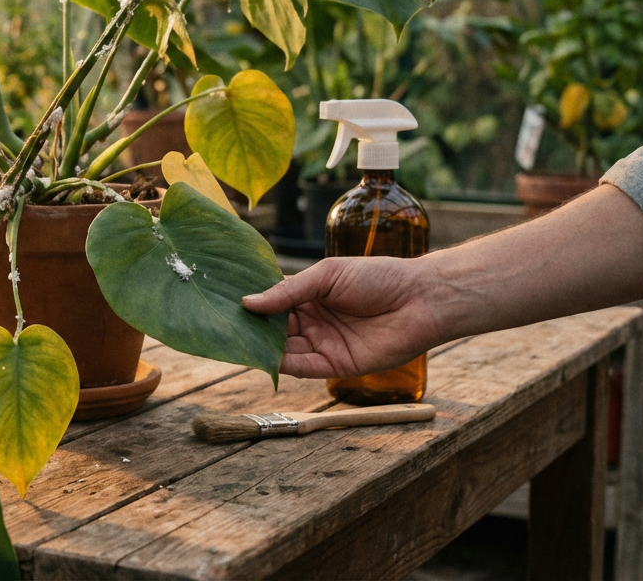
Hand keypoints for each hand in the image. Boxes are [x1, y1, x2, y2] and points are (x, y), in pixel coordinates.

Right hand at [242, 256, 450, 378]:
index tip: (223, 305)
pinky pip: (304, 368)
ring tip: (236, 345)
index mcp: (309, 296)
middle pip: (273, 329)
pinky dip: (283, 365)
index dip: (250, 305)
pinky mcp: (336, 366)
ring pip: (284, 350)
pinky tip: (265, 359)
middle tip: (222, 329)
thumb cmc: (378, 277)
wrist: (420, 299)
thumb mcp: (327, 275)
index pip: (271, 303)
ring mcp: (323, 344)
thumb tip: (248, 302)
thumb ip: (288, 291)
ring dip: (262, 349)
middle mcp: (312, 321)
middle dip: (251, 330)